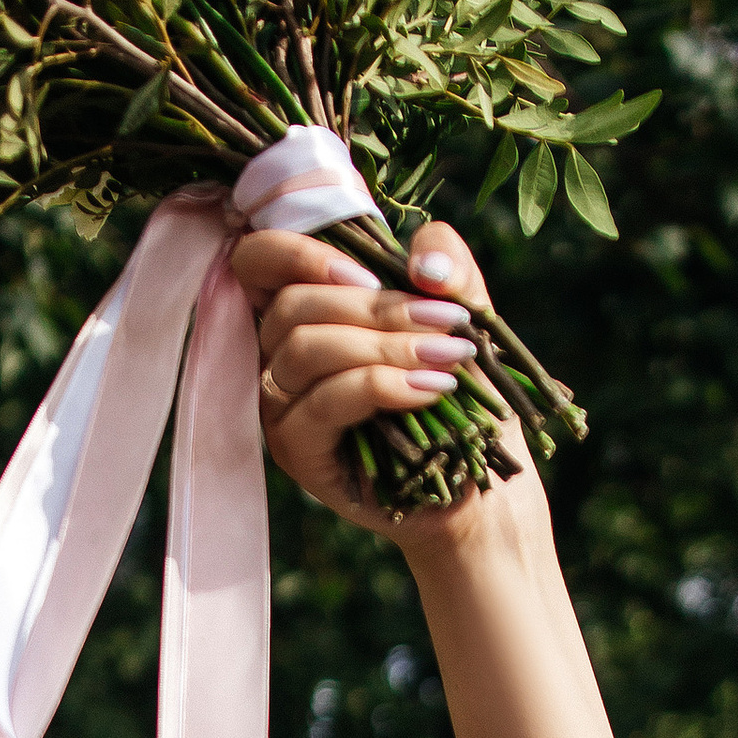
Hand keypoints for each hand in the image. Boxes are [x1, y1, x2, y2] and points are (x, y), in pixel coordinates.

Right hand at [232, 218, 534, 545]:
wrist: (479, 484)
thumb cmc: (464, 395)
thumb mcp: (464, 317)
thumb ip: (450, 268)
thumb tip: (424, 265)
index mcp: (308, 311)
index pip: (258, 262)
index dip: (299, 253)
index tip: (372, 271)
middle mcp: (279, 355)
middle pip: (293, 305)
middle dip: (376, 307)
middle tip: (449, 323)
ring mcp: (281, 404)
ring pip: (305, 349)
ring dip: (384, 346)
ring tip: (447, 357)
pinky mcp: (297, 449)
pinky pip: (324, 401)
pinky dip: (380, 386)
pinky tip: (429, 390)